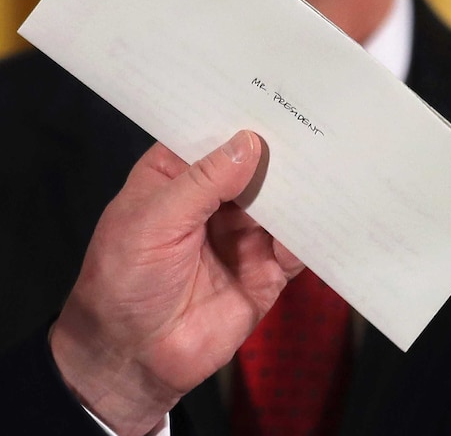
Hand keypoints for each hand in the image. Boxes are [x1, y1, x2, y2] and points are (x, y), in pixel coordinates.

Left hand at [50, 130, 302, 435]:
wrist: (132, 359)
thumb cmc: (123, 282)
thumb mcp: (152, 222)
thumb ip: (201, 183)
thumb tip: (248, 144)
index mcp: (176, 177)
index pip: (211, 137)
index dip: (236, 116)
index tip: (271, 91)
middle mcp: (212, 201)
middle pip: (254, 167)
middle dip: (279, 150)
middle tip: (312, 123)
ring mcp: (241, 235)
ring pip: (281, 203)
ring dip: (301, 188)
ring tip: (327, 163)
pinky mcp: (265, 271)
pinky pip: (296, 248)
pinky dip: (311, 234)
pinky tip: (324, 217)